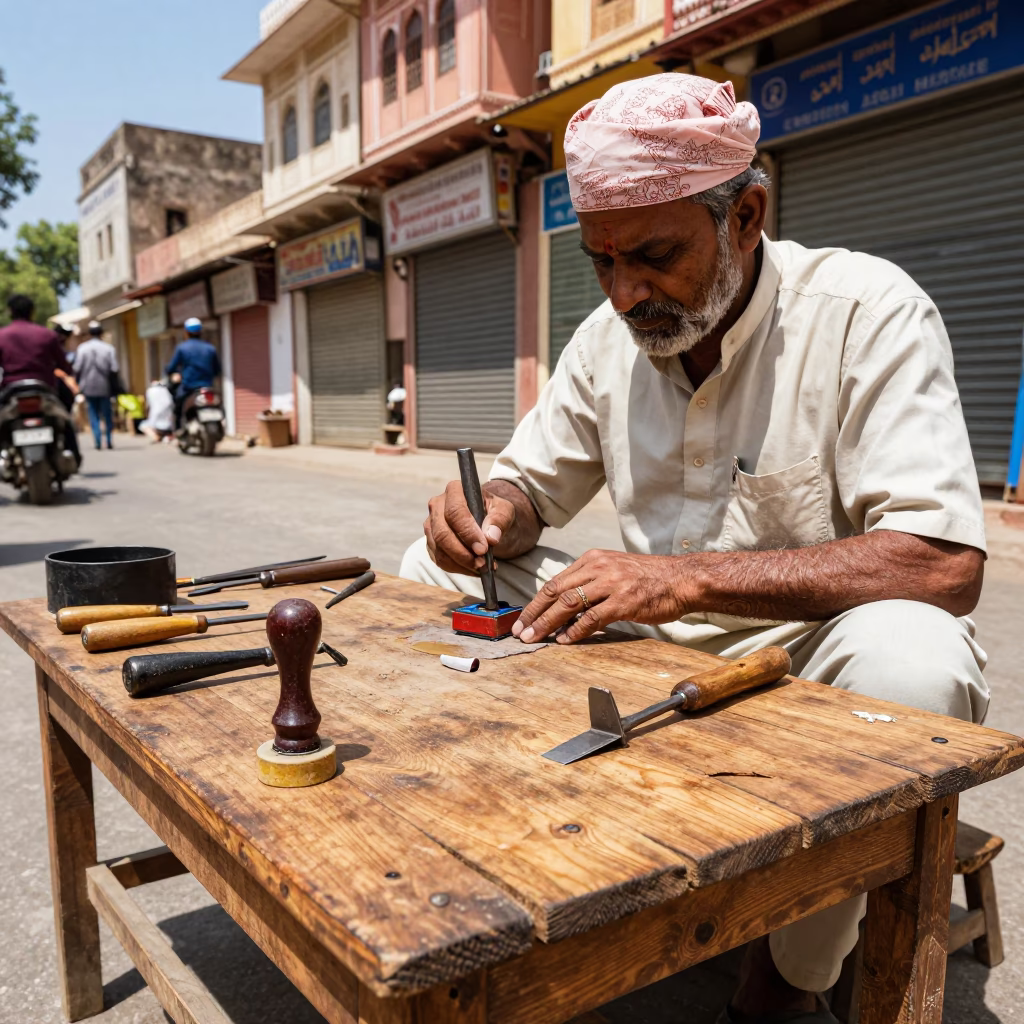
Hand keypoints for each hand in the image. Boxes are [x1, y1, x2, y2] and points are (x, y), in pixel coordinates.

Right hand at [424, 480, 516, 574]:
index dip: (468, 533)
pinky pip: (439, 560)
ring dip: (461, 564)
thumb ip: (499, 520)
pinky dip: (457, 568)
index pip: (455, 512)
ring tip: (482, 567)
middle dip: (462, 553)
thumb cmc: (493, 512)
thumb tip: (491, 538)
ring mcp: (431, 524)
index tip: (483, 548)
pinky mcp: (430, 542)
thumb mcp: (504, 510)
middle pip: (442, 533)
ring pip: (439, 549)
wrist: (485, 519)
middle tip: (482, 563)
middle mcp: (437, 505)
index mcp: (455, 490)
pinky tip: (473, 569)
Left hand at [512, 550, 693, 643]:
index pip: (554, 582)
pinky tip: (565, 640)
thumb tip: (564, 609)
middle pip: (555, 592)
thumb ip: (589, 584)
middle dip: (534, 614)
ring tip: (535, 637)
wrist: (680, 579)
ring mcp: (611, 583)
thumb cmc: (648, 579)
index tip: (523, 619)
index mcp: (592, 560)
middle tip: (521, 631)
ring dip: (548, 623)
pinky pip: (592, 618)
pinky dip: (575, 631)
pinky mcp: (624, 601)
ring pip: (569, 604)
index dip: (535, 603)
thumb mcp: (614, 570)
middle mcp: (597, 567)